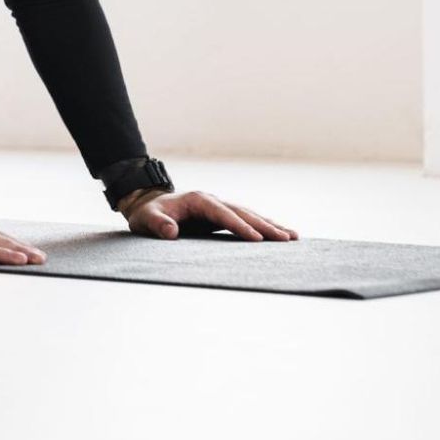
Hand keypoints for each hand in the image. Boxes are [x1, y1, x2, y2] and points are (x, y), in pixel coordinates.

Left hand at [124, 189, 297, 241]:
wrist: (149, 205)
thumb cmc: (148, 213)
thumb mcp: (146, 218)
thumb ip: (158, 224)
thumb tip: (170, 232)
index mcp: (198, 200)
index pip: (223, 214)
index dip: (239, 226)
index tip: (256, 238)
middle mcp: (213, 201)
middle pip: (243, 213)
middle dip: (265, 226)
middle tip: (286, 238)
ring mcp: (219, 207)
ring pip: (249, 215)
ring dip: (270, 225)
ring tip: (293, 237)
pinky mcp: (222, 216)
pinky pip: (246, 220)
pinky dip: (263, 227)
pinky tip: (279, 235)